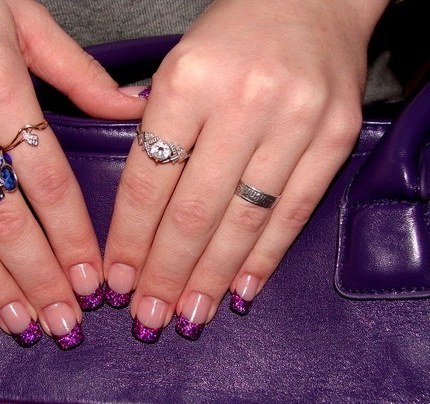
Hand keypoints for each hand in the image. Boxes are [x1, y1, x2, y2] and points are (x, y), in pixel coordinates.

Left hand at [103, 0, 389, 341]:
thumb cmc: (232, 36)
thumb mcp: (177, 65)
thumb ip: (154, 132)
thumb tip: (135, 214)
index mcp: (188, 79)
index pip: (149, 180)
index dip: (130, 239)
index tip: (118, 280)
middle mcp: (243, 101)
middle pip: (194, 210)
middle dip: (166, 273)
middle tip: (147, 317)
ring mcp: (296, 121)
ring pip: (242, 220)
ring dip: (211, 277)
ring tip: (188, 315)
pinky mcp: (335, 137)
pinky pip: (293, 212)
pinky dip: (264, 258)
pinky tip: (241, 290)